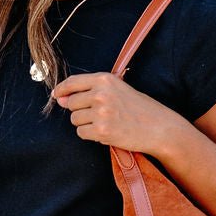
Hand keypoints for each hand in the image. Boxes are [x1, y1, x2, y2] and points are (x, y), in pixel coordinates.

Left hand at [51, 72, 179, 154]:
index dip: (61, 90)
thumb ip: (89, 91)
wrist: (158, 127)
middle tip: (98, 114)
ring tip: (105, 123)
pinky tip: (105, 132)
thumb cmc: (139, 108)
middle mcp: (101, 94)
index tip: (57, 96)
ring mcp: (101, 113)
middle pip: (71, 104)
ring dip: (85, 124)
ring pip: (75, 120)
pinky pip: (82, 133)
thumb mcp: (117, 90)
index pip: (73, 82)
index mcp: (105, 79)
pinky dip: (90, 135)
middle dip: (80, 111)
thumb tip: (60, 99)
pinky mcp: (102, 131)